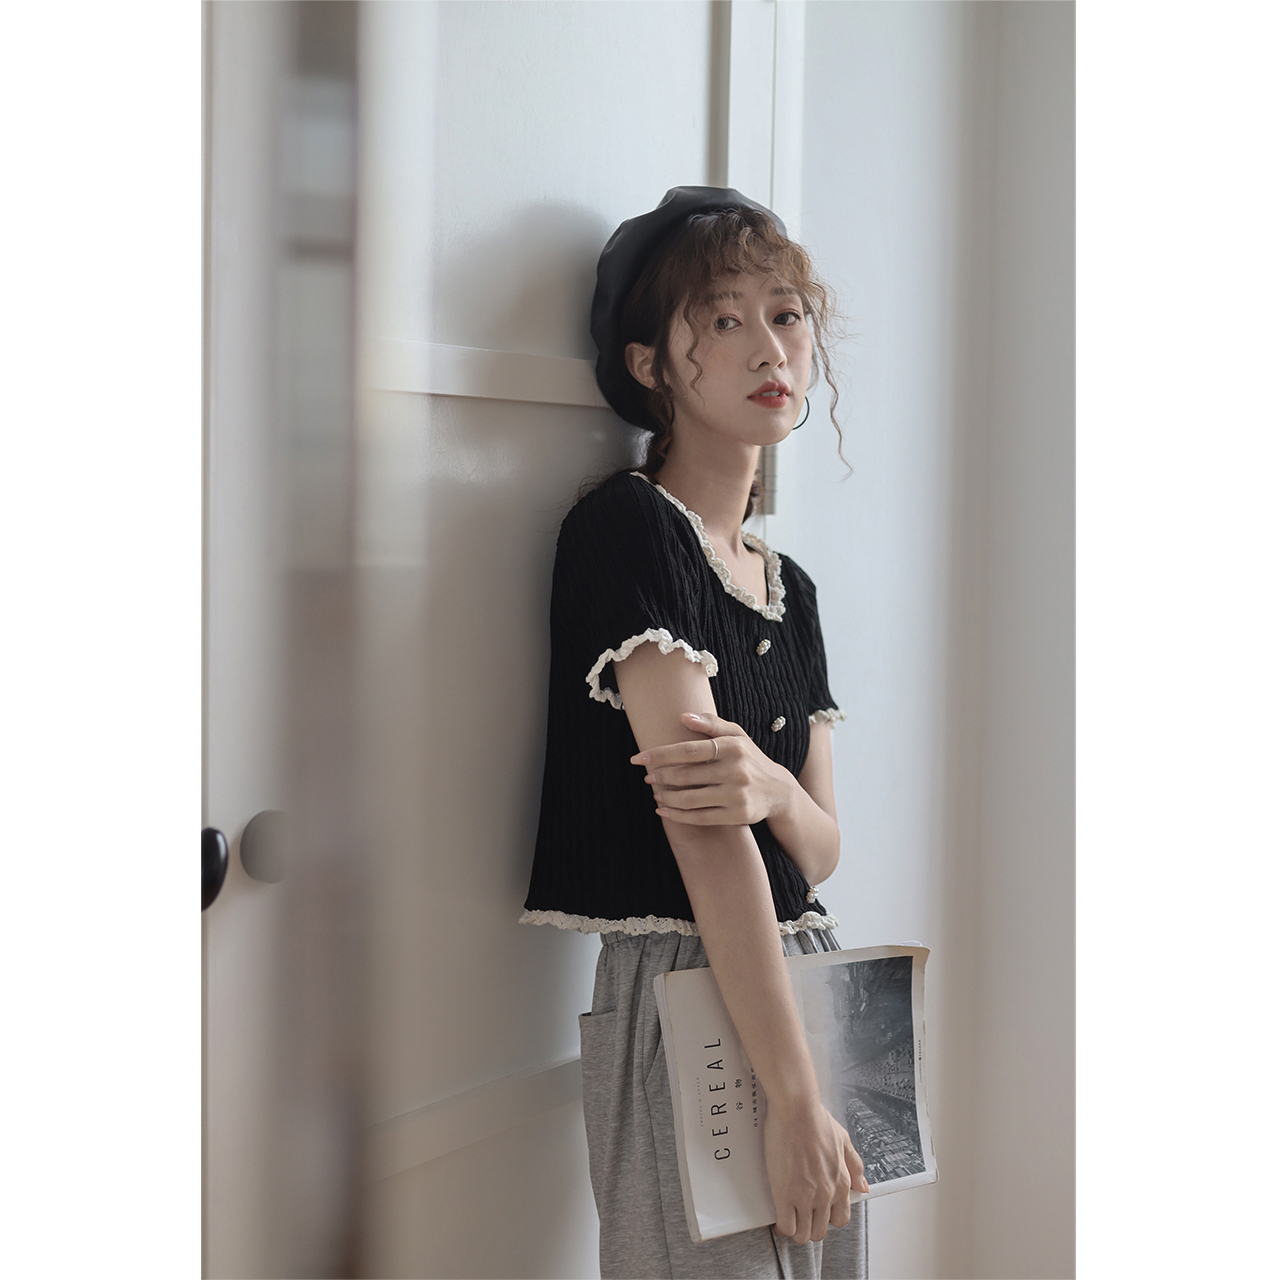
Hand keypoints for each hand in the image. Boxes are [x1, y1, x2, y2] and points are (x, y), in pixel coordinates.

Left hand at [630, 712, 794, 826]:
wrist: (778, 791)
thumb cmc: (750, 758)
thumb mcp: (737, 735)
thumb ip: (711, 724)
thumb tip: (683, 716)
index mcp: (733, 747)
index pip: (689, 750)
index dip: (660, 754)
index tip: (639, 758)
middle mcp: (736, 770)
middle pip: (686, 775)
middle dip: (661, 777)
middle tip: (648, 777)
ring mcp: (737, 795)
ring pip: (690, 798)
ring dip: (666, 797)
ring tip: (656, 794)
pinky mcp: (737, 816)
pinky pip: (699, 818)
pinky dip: (677, 816)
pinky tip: (664, 811)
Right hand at [764, 1095, 868, 1244]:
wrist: (796, 1110)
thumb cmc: (816, 1120)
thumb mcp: (844, 1141)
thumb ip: (856, 1166)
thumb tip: (863, 1187)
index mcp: (842, 1182)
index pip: (840, 1219)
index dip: (827, 1218)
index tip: (817, 1212)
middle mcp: (827, 1194)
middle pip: (820, 1231)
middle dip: (810, 1226)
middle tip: (800, 1216)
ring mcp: (805, 1196)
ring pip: (803, 1234)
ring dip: (796, 1230)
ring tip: (789, 1219)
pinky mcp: (785, 1194)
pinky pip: (786, 1226)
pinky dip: (782, 1227)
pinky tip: (779, 1218)